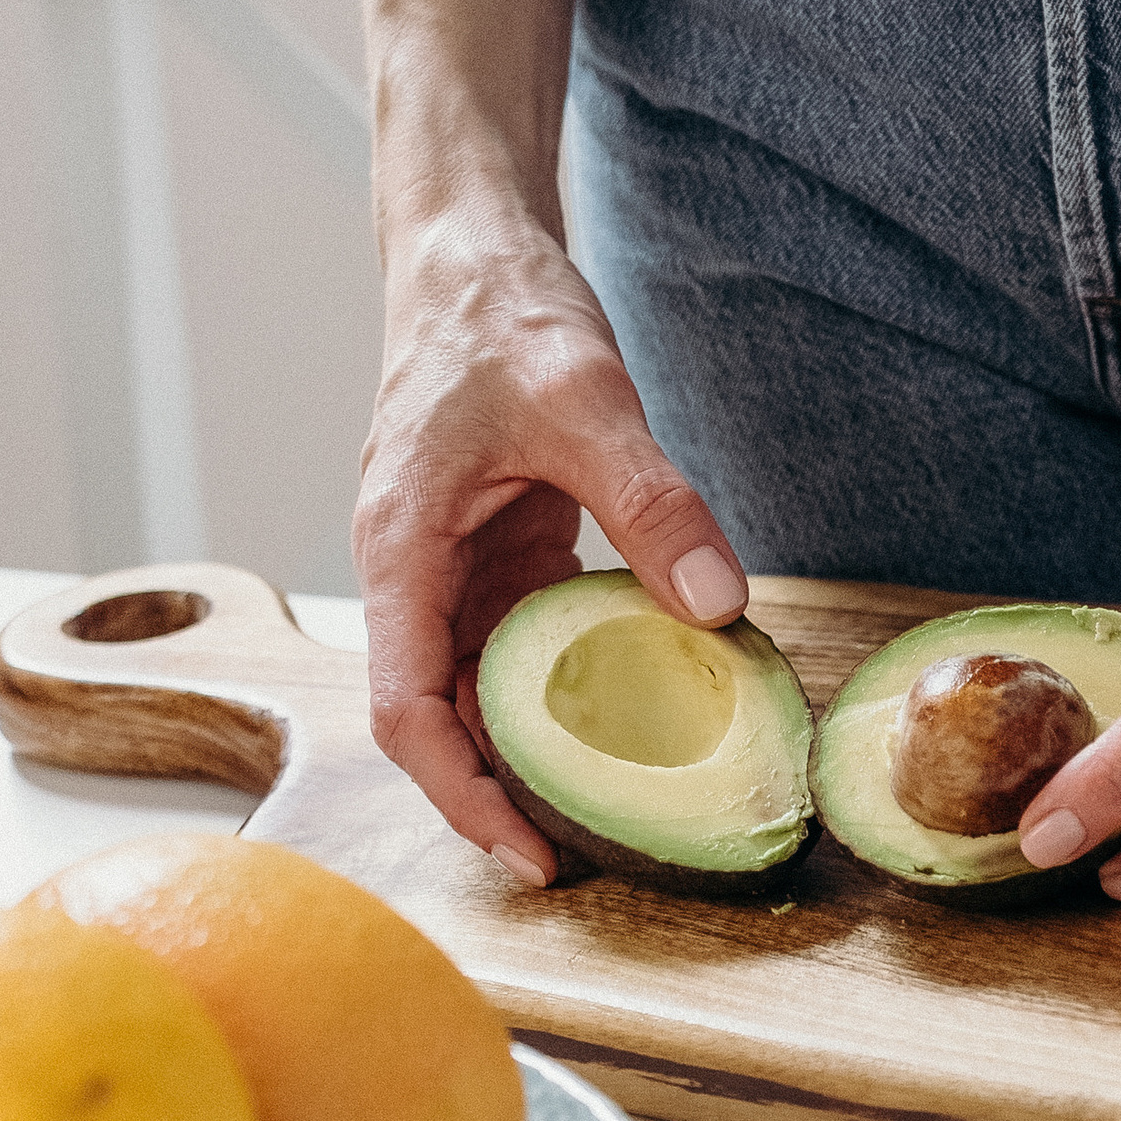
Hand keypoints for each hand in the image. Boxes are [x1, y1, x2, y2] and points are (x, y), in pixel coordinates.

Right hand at [354, 203, 747, 877]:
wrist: (473, 257)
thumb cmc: (499, 316)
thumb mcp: (586, 401)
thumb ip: (652, 503)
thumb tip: (719, 607)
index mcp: (401, 550)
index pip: (407, 709)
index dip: (461, 794)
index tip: (525, 853)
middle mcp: (416, 575)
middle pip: (439, 720)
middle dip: (499, 797)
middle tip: (584, 864)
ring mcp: (456, 570)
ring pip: (481, 691)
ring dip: (533, 753)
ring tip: (612, 816)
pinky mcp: (501, 558)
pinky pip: (527, 647)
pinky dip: (571, 692)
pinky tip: (636, 721)